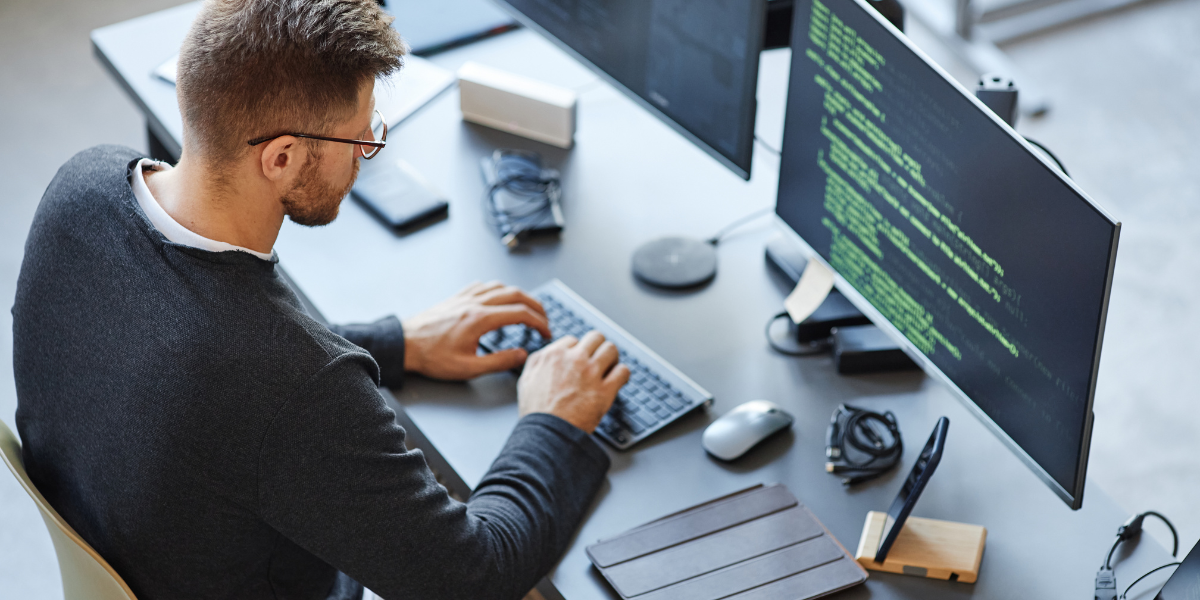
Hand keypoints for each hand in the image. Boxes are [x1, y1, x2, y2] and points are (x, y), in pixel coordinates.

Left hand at [403, 281, 551, 379]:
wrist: (405, 345)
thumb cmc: (432, 357)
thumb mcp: (468, 368)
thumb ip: (499, 361)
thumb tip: (522, 355)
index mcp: (480, 319)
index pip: (521, 313)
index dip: (539, 322)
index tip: (546, 332)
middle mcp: (475, 303)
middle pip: (516, 294)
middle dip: (535, 306)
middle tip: (544, 318)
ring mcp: (465, 297)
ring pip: (500, 286)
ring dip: (519, 295)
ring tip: (527, 307)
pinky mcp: (456, 298)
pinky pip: (483, 286)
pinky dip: (498, 289)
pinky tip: (499, 297)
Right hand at [517, 331, 630, 432]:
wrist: (547, 434)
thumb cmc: (536, 412)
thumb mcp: (526, 380)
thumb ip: (537, 363)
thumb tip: (546, 355)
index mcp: (553, 355)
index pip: (573, 340)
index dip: (578, 350)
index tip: (581, 358)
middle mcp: (574, 360)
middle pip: (595, 338)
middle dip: (598, 347)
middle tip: (599, 357)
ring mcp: (591, 373)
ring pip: (611, 349)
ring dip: (612, 357)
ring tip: (611, 366)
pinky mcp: (605, 390)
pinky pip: (623, 371)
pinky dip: (623, 374)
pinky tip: (619, 379)